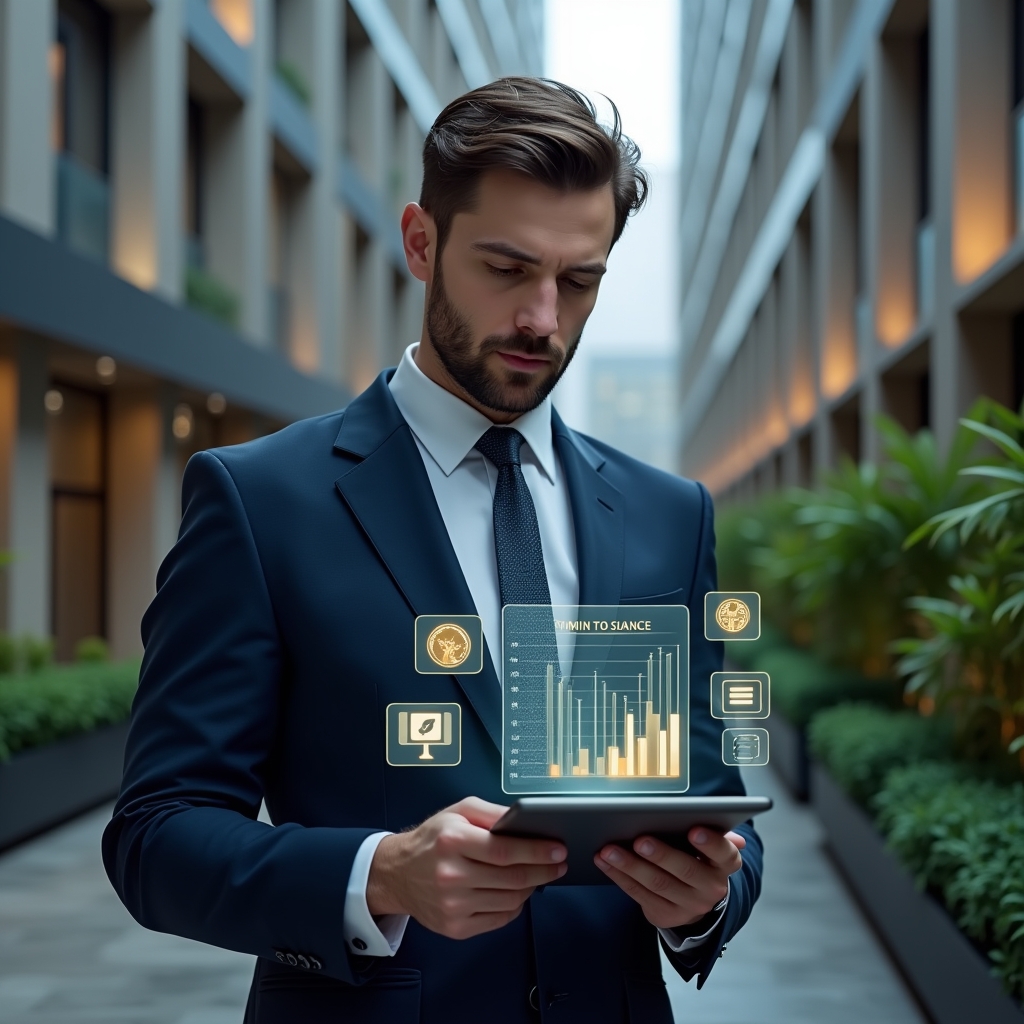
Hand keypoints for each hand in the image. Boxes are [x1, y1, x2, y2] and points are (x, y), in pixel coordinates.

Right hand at [366, 797, 567, 939]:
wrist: (397, 873)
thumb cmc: (432, 839)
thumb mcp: (458, 811)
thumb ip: (492, 812)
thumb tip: (524, 819)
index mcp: (453, 841)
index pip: (505, 850)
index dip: (537, 851)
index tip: (558, 849)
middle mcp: (451, 875)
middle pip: (511, 878)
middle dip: (543, 871)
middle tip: (558, 864)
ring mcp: (452, 905)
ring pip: (509, 900)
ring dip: (531, 888)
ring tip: (537, 875)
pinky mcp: (455, 927)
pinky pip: (498, 919)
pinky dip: (514, 906)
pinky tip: (516, 892)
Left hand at [594, 826, 745, 930]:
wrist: (695, 900)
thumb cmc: (698, 858)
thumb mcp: (710, 848)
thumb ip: (717, 835)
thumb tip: (736, 837)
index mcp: (725, 865)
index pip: (724, 853)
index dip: (710, 843)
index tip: (693, 830)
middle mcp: (711, 888)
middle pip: (685, 870)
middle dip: (661, 855)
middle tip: (639, 840)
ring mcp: (688, 906)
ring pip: (657, 884)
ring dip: (630, 865)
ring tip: (609, 850)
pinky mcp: (665, 916)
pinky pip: (638, 894)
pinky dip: (619, 876)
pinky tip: (604, 861)